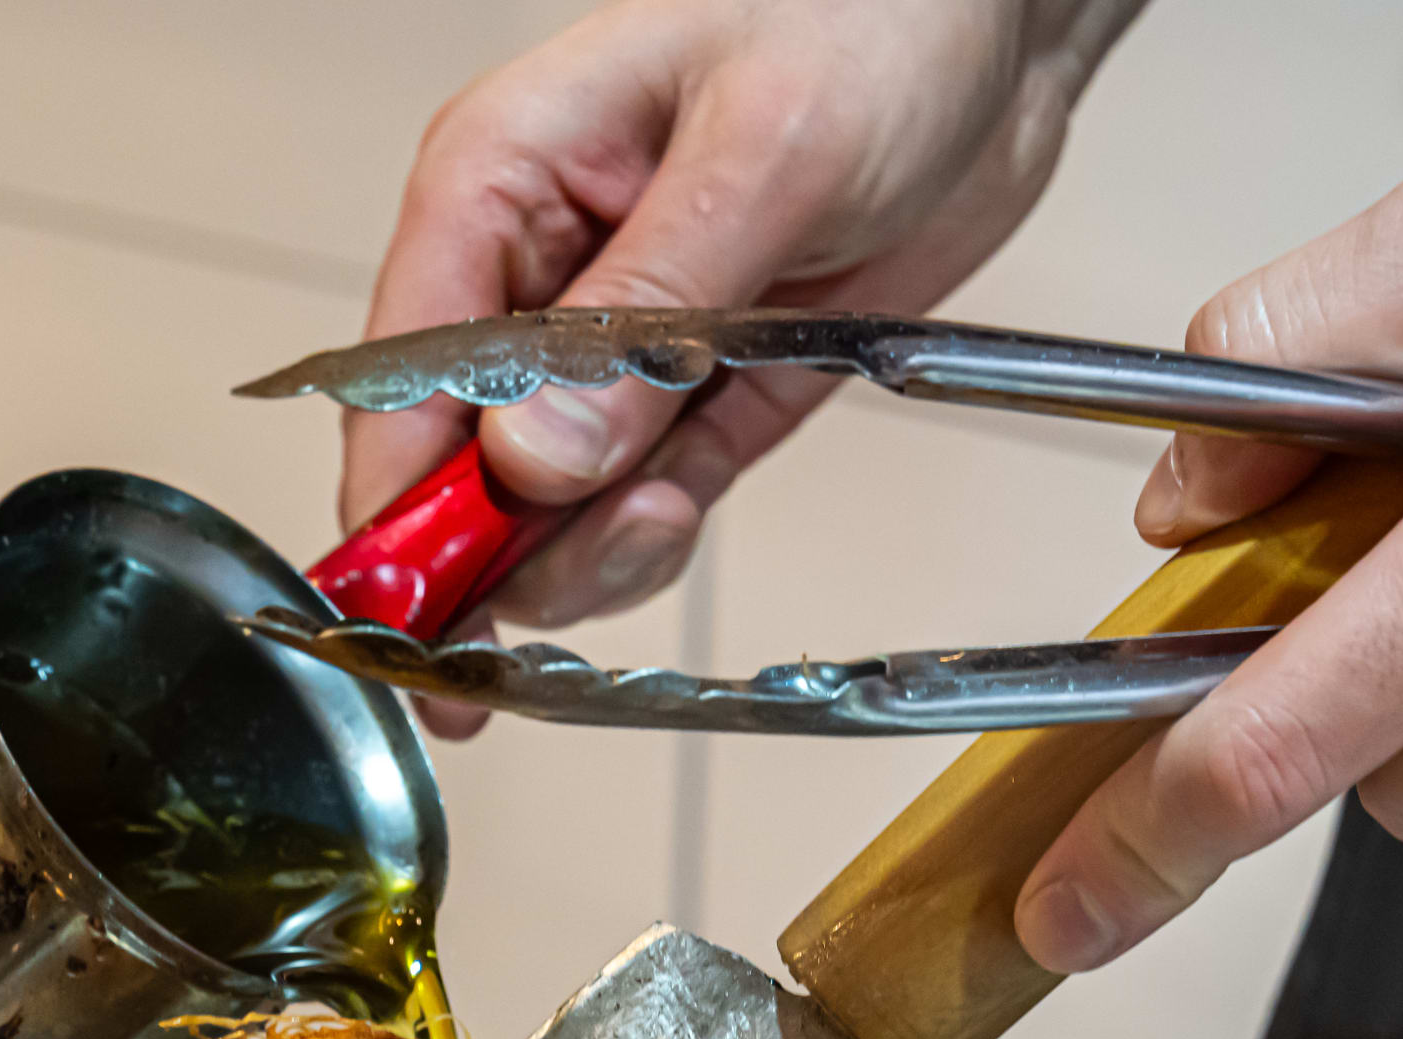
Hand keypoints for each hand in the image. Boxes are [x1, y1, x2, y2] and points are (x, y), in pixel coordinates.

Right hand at [348, 0, 1148, 725]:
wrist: (1008, 27)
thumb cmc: (877, 14)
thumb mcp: (763, 151)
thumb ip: (647, 315)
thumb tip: (536, 459)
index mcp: (502, 176)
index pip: (401, 368)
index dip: (394, 499)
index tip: (412, 606)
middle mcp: (538, 268)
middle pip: (454, 458)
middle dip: (487, 552)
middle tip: (535, 615)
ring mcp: (615, 340)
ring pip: (543, 503)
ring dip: (578, 556)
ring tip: (649, 533)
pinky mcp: (699, 387)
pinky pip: (641, 499)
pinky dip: (646, 538)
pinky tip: (665, 528)